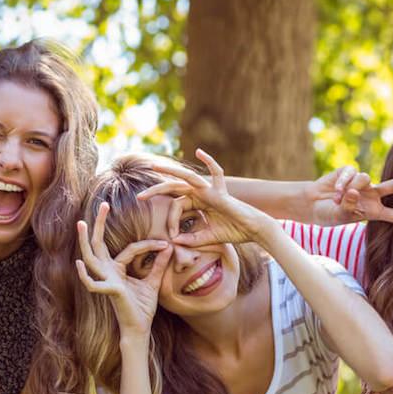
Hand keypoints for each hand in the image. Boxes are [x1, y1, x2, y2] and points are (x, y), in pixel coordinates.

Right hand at [75, 202, 172, 337]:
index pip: (130, 249)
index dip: (148, 245)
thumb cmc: (143, 308)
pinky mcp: (110, 292)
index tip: (166, 244)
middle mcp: (108, 273)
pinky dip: (85, 275)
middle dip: (99, 224)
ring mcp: (106, 281)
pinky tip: (80, 263)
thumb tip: (168, 247)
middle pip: (99, 244)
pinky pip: (93, 284)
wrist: (140, 328)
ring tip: (80, 223)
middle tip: (102, 204)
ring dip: (85, 241)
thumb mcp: (153, 282)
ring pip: (91, 258)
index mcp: (117, 269)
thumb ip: (158, 265)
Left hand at [137, 148, 276, 247]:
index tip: (172, 236)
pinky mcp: (220, 191)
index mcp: (197, 203)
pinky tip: (199, 151)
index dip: (170, 221)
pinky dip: (209, 160)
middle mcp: (201, 193)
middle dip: (156, 191)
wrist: (253, 230)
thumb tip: (175, 242)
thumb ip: (192, 240)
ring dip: (169, 170)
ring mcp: (210, 190)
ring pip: (186, 177)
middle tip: (139, 198)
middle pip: (175, 188)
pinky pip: (216, 172)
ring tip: (153, 166)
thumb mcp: (207, 238)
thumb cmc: (233, 232)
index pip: (176, 207)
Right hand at [308, 168, 392, 226]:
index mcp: (372, 211)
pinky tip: (334, 190)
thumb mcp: (340, 215)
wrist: (312, 203)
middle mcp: (370, 195)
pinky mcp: (349, 172)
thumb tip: (354, 191)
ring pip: (365, 179)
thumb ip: (348, 206)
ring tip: (337, 199)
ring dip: (350, 188)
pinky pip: (350, 174)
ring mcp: (361, 183)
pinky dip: (342, 183)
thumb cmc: (329, 214)